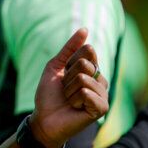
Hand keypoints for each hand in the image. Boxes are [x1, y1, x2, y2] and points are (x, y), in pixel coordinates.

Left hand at [31, 28, 108, 147]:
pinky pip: (87, 94)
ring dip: (69, 91)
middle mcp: (100, 80)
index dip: (69, 61)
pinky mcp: (102, 108)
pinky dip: (75, 100)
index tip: (64, 74)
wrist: (44, 119)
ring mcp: (103, 94)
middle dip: (67, 78)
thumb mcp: (55, 66)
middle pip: (84, 64)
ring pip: (83, 79)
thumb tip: (85, 29)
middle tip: (65, 91)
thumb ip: (69, 48)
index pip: (87, 50)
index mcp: (91, 69)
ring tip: (69, 100)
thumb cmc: (49, 95)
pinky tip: (76, 108)